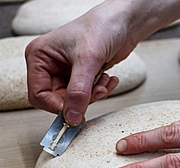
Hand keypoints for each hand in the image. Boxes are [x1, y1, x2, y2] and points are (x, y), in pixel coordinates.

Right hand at [25, 1, 136, 124]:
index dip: (57, 106)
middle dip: (81, 99)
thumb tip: (71, 117)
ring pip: (75, 98)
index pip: (38, 94)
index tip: (75, 111)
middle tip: (97, 91)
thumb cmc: (101, 27)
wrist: (124, 21)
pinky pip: (88, 93)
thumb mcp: (87, 61)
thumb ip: (78, 92)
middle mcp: (50, 65)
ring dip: (94, 94)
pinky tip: (109, 79)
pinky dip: (100, 90)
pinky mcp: (82, 74)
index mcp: (40, 57)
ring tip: (105, 81)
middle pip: (59, 99)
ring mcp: (67, 70)